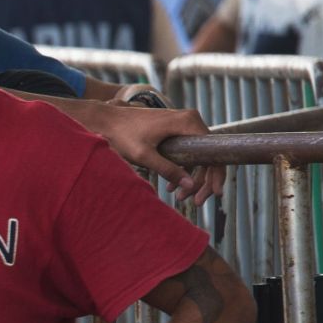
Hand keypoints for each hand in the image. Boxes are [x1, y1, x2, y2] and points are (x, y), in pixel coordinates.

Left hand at [93, 101, 222, 204]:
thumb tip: (189, 186)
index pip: (213, 152)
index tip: (215, 194)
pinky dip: (183, 168)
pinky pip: (188, 150)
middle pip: (209, 155)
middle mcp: (190, 119)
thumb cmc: (122, 135)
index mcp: (187, 123)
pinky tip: (171, 186)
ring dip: (192, 177)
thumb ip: (168, 169)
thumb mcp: (144, 156)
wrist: (106, 120)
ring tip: (179, 197)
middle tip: (197, 202)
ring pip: (199, 155)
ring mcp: (184, 123)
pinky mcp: (175, 129)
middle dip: (202, 181)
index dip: (217, 175)